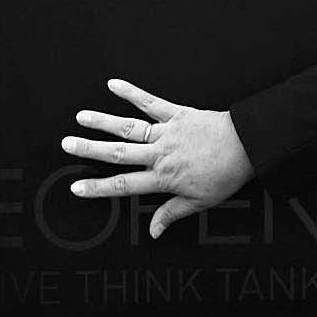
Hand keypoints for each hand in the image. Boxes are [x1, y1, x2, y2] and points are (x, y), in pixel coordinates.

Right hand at [64, 78, 254, 238]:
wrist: (249, 146)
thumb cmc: (227, 173)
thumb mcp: (200, 202)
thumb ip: (172, 214)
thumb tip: (153, 232)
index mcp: (164, 178)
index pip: (123, 185)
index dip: (98, 188)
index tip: (76, 187)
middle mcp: (161, 154)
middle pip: (119, 153)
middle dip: (90, 150)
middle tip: (67, 144)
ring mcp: (168, 132)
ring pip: (129, 127)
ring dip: (103, 121)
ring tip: (81, 117)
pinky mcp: (178, 114)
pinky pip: (152, 102)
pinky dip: (133, 92)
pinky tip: (114, 84)